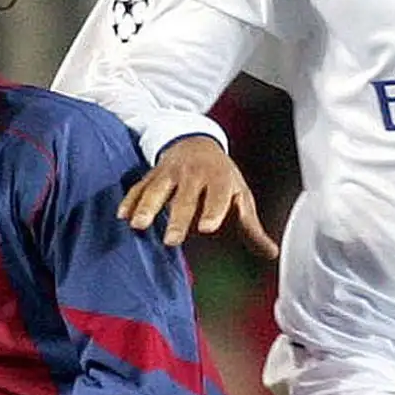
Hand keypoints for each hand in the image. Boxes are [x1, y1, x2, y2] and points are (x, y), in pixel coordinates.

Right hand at [119, 134, 277, 255]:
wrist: (196, 141)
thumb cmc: (221, 176)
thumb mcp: (239, 195)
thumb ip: (250, 226)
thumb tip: (271, 253)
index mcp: (219, 179)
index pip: (218, 195)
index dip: (213, 210)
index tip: (207, 228)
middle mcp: (194, 174)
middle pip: (185, 197)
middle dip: (178, 218)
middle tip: (172, 241)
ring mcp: (170, 173)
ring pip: (157, 189)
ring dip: (147, 206)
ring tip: (138, 225)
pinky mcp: (152, 175)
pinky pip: (139, 187)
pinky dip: (130, 200)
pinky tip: (123, 215)